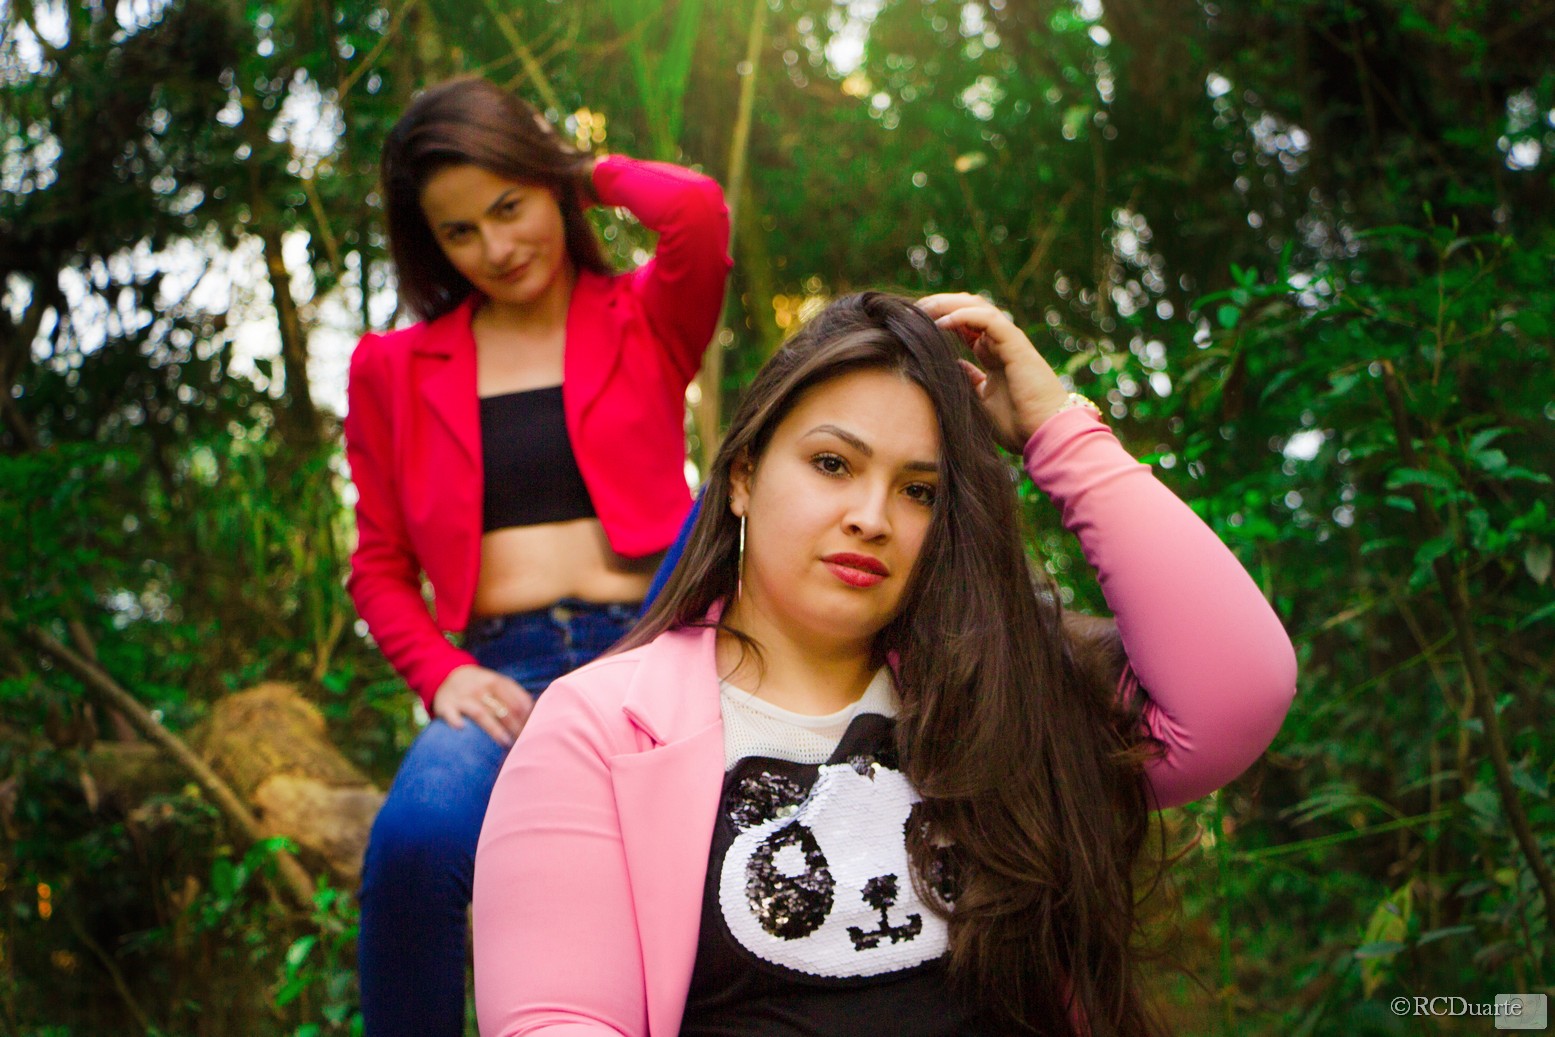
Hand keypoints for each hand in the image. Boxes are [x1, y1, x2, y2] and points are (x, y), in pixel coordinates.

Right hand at [432, 665, 534, 747]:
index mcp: (497, 682)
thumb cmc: (481, 685)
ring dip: (495, 729)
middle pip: (504, 710)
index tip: (533, 734)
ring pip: (481, 713)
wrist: (447, 673)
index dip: (528, 720)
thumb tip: (538, 715)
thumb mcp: (498, 683)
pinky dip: (455, 720)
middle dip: (516, 728)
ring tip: (506, 743)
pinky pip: (451, 713)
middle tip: (523, 746)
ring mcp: (463, 697)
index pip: (519, 702)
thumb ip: (515, 695)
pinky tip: (461, 728)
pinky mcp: (446, 705)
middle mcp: (481, 688)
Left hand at [916, 293, 1071, 451]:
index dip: (940, 317)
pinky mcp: (1016, 344)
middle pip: (968, 308)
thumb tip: (949, 366)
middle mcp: (1000, 343)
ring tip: (924, 310)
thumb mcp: (981, 401)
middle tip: (913, 311)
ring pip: (977, 307)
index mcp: (992, 353)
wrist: (1045, 434)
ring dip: (948, 304)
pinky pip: (988, 320)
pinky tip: (942, 323)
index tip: (914, 323)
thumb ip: (968, 381)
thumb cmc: (1018, 424)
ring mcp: (1009, 341)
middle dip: (940, 305)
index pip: (964, 324)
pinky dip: (964, 316)